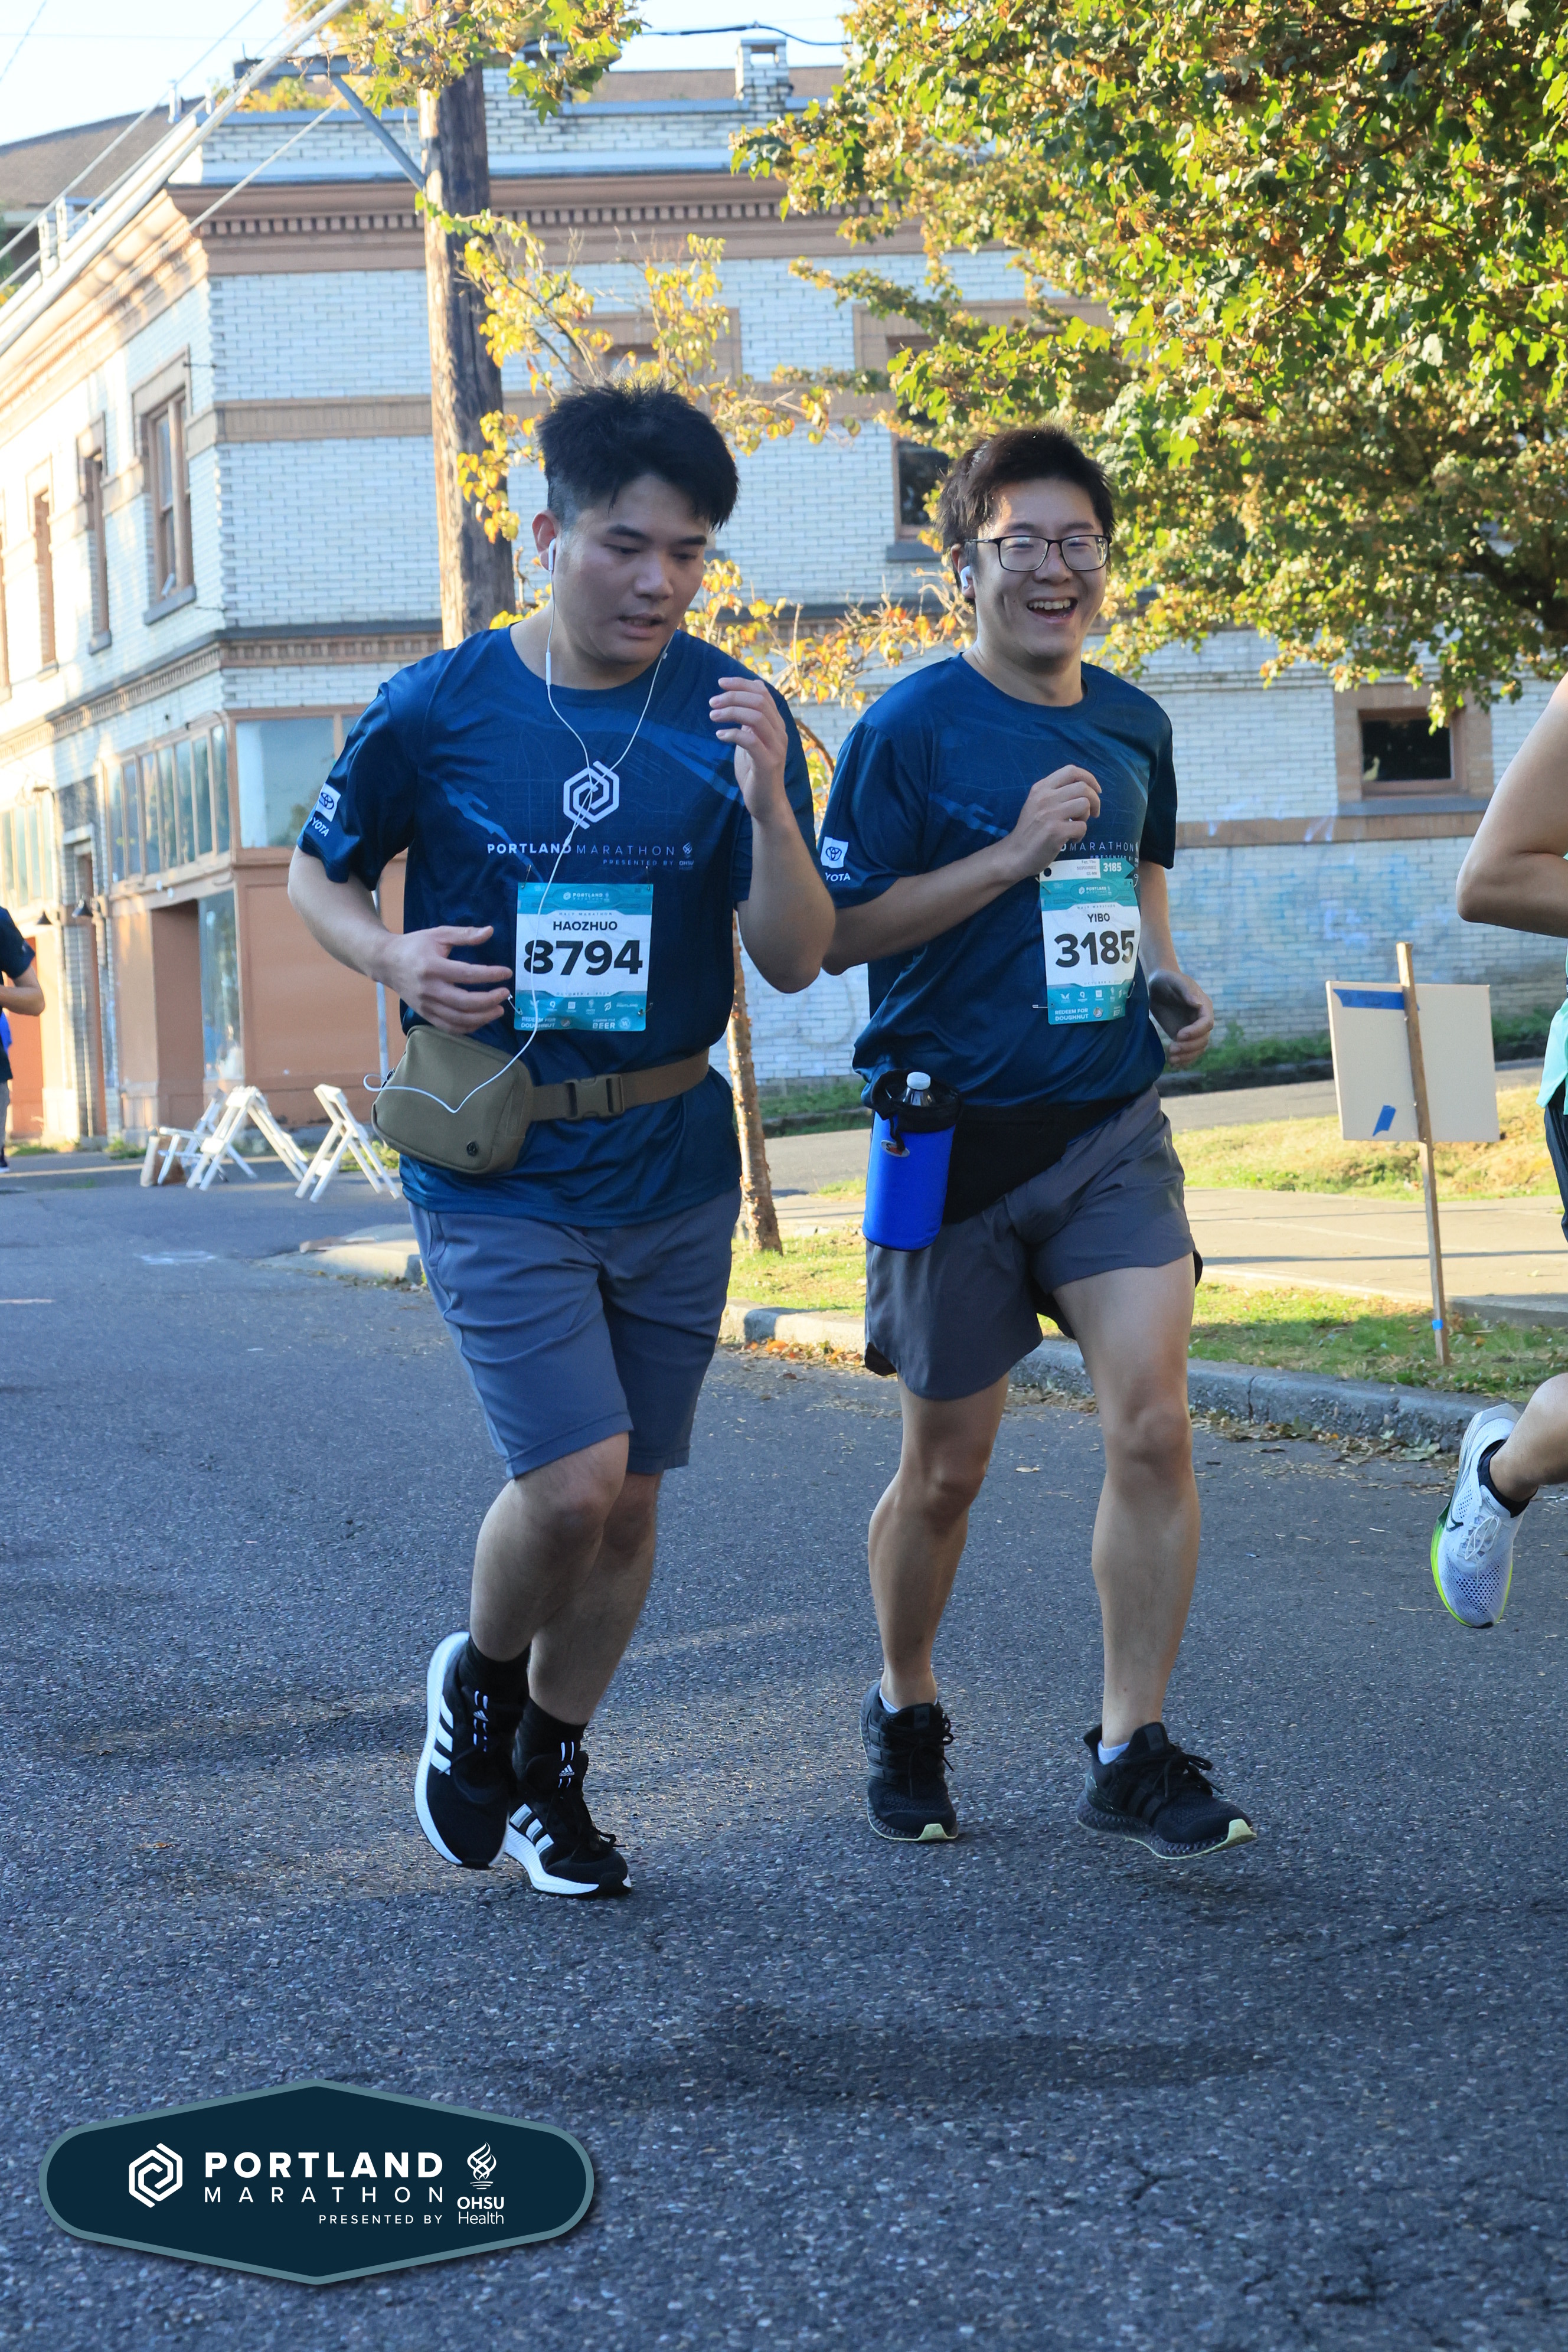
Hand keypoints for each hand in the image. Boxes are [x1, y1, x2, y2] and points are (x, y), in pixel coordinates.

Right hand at [383, 926, 512, 1036]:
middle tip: (504, 994)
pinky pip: (449, 1027)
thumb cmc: (415, 946)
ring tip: (498, 1010)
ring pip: (458, 1019)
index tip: (506, 973)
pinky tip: (481, 1019)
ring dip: (482, 1017)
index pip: (466, 974)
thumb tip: (490, 931)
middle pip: (464, 1002)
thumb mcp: (438, 934)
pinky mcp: (424, 1014)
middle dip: (489, 1000)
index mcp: (432, 967)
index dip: (489, 975)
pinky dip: (468, 1027)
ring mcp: (426, 1005)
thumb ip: (464, 935)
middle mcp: (429, 989)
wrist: (386, 962)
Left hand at [710, 676, 789, 815]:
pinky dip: (732, 733)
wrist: (766, 804)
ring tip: (712, 716)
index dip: (741, 684)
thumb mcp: (751, 742)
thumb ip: (749, 723)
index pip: (762, 693)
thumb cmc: (755, 773)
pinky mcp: (768, 762)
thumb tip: (739, 700)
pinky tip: (719, 735)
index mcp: (776, 725)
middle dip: (733, 696)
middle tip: (712, 702)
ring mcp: (776, 747)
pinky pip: (750, 740)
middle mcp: (780, 732)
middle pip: (759, 701)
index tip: (721, 683)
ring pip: (756, 717)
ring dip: (730, 712)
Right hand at [996, 765, 1101, 881]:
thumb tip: (1083, 789)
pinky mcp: (1055, 832)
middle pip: (1083, 787)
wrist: (1014, 854)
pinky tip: (1071, 840)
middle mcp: (1045, 797)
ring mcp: (1050, 814)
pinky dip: (1080, 835)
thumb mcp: (1036, 804)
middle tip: (1093, 813)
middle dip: (1095, 800)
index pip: (1071, 770)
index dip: (1089, 778)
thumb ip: (1055, 793)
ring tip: (1077, 825)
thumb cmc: (1029, 830)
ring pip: (1085, 804)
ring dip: (1087, 817)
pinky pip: (1082, 827)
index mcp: (1041, 788)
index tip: (1095, 790)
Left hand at [1148, 968, 1213, 1068]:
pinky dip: (1183, 1060)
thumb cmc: (1167, 980)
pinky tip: (1173, 1064)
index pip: (1207, 1023)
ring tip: (1171, 1059)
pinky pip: (1188, 1052)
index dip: (1195, 1032)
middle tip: (1171, 1048)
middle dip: (1189, 1047)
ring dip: (1186, 1057)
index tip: (1179, 1035)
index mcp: (1204, 1006)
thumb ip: (1186, 991)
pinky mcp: (1182, 1037)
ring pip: (1197, 1049)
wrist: (1157, 986)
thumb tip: (1198, 1004)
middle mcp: (1200, 1020)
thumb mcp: (1175, 981)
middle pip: (1203, 1040)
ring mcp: (1192, 1030)